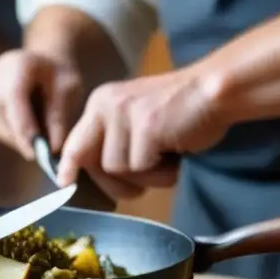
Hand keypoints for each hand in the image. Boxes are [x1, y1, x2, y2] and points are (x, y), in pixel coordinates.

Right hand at [0, 49, 83, 159]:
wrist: (44, 64)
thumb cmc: (58, 76)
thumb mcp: (68, 91)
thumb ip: (59, 117)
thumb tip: (53, 148)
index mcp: (19, 64)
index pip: (14, 96)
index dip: (23, 126)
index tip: (37, 151)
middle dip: (18, 137)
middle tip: (39, 155)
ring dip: (13, 137)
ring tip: (35, 146)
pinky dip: (8, 133)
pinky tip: (25, 136)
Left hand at [57, 70, 227, 199]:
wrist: (214, 90)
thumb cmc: (181, 110)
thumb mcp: (137, 120)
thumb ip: (115, 139)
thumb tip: (97, 173)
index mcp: (101, 102)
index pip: (75, 142)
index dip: (69, 167)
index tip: (65, 184)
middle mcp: (106, 105)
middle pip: (93, 163)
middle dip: (115, 184)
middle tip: (139, 188)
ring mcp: (124, 114)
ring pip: (119, 170)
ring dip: (147, 176)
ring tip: (168, 157)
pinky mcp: (144, 127)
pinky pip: (141, 168)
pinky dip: (162, 172)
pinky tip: (177, 154)